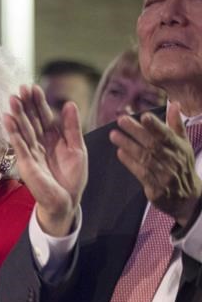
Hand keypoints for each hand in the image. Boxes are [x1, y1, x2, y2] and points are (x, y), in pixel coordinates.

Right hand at [4, 84, 87, 235]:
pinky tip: (9, 121)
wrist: (67, 200)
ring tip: (12, 101)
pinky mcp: (27, 164)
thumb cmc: (72, 177)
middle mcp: (40, 143)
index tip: (33, 87)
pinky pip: (20, 146)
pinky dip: (15, 133)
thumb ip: (72, 127)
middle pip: (32, 120)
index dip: (39, 102)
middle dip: (26, 105)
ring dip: (17, 116)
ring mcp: (32, 153)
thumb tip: (69, 103)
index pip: (44, 116)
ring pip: (24, 131)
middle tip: (20, 89)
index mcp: (53, 138)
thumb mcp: (77, 148)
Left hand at [110, 101, 201, 226]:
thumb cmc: (182, 166)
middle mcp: (173, 160)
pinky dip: (130, 162)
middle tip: (121, 120)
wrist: (187, 198)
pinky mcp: (156, 188)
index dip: (156, 125)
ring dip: (128, 145)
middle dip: (136, 131)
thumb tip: (174, 104)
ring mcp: (165, 175)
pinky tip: (119, 153)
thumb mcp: (183, 145)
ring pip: (145, 157)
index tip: (144, 116)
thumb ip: (176, 125)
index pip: (167, 135)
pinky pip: (141, 173)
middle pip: (153, 144)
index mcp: (180, 148)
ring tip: (113, 135)